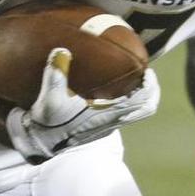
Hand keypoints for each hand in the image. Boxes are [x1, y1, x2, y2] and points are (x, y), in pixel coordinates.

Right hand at [6, 48, 160, 162]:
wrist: (42, 144)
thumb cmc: (48, 124)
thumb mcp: (49, 98)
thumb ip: (56, 74)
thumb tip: (61, 51)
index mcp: (108, 114)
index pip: (143, 101)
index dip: (150, 85)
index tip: (147, 70)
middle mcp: (113, 120)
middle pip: (147, 107)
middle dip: (152, 89)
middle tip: (145, 71)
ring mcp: (109, 124)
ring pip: (138, 111)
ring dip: (142, 95)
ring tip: (134, 77)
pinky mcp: (102, 125)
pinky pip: (126, 112)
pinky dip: (129, 99)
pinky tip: (115, 87)